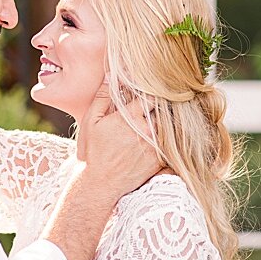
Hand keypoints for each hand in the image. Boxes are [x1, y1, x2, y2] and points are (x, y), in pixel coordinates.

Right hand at [80, 83, 163, 197]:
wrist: (101, 183)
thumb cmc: (93, 151)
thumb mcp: (91, 121)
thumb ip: (102, 97)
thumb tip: (111, 76)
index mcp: (130, 117)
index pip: (150, 95)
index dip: (151, 90)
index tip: (150, 88)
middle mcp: (146, 130)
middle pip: (164, 108)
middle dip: (161, 104)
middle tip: (159, 101)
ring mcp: (155, 146)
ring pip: (168, 125)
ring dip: (164, 120)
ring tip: (159, 118)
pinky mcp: (160, 159)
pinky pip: (169, 143)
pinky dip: (167, 138)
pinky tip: (159, 137)